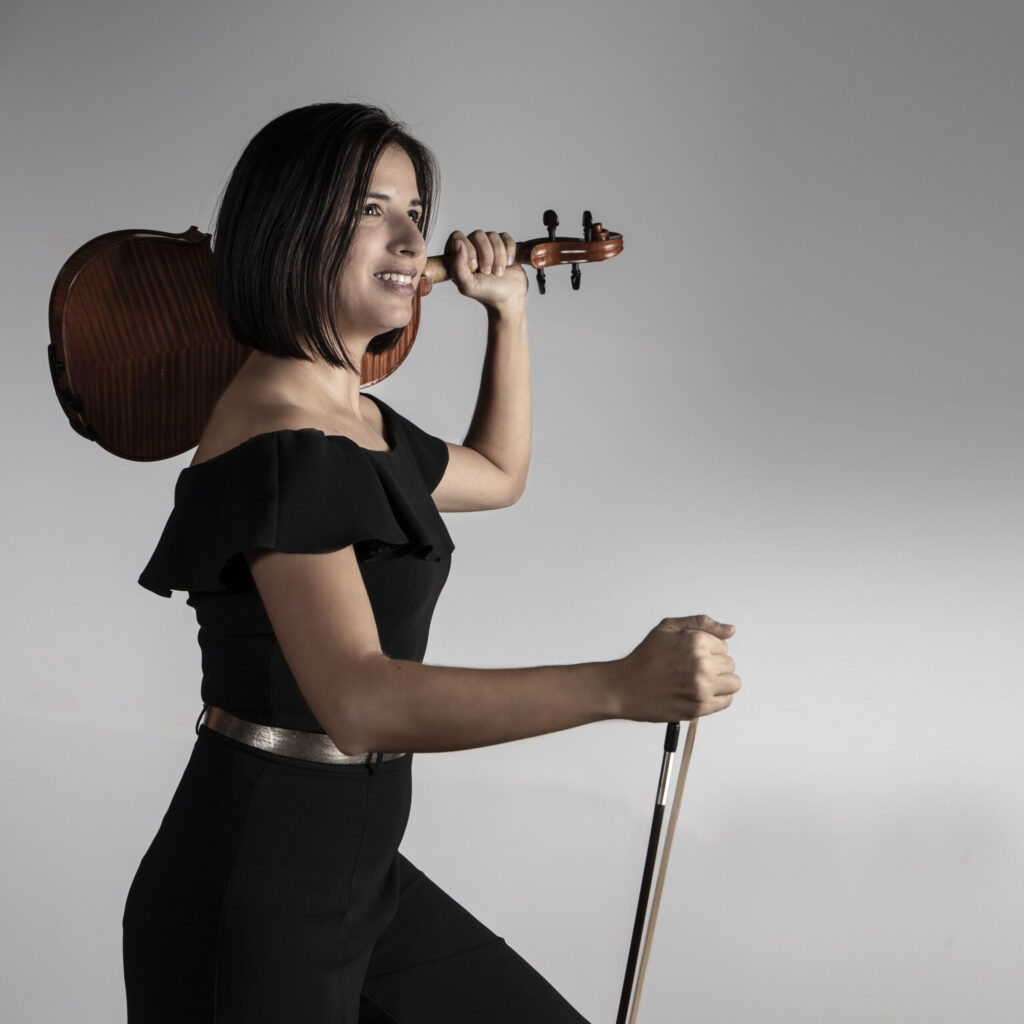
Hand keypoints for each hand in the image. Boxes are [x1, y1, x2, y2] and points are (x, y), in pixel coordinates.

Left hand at [445, 229, 527, 314]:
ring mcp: (488, 246)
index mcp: (458, 257)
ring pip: (492, 235)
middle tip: (488, 272)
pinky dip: (509, 251)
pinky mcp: (503, 245)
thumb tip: (458, 242)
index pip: (457, 237)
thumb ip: (457, 266)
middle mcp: (472, 249)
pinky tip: (509, 264)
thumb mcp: (468, 285)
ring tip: (499, 272)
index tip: (474, 267)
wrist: (510, 299)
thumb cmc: (487, 294)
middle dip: (486, 255)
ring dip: (499, 256)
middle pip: (477, 234)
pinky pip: (505, 237)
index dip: (468, 249)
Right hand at [612, 615, 740, 722]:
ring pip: (733, 683)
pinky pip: (726, 701)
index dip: (709, 649)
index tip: (693, 655)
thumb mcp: (668, 628)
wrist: (625, 687)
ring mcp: (701, 687)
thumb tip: (729, 630)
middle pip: (729, 664)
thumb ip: (702, 624)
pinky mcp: (699, 707)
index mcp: (696, 642)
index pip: (724, 645)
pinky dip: (718, 698)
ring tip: (700, 681)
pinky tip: (700, 692)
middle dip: (715, 665)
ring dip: (720, 682)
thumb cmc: (645, 658)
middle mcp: (701, 664)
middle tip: (693, 669)